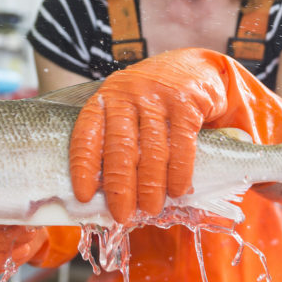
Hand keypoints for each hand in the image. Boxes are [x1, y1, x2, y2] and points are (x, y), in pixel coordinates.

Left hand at [69, 47, 281, 223]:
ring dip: (151, 186)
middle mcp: (129, 94)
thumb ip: (118, 137)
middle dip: (121, 187)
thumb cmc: (155, 97)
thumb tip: (107, 191)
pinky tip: (177, 190)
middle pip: (121, 148)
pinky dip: (179, 172)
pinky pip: (182, 145)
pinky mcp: (187, 102)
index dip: (84, 168)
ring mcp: (158, 97)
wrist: (197, 66)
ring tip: (151, 209)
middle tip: (123, 215)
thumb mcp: (129, 106)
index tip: (84, 196)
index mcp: (107, 98)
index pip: (88, 134)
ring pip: (152, 150)